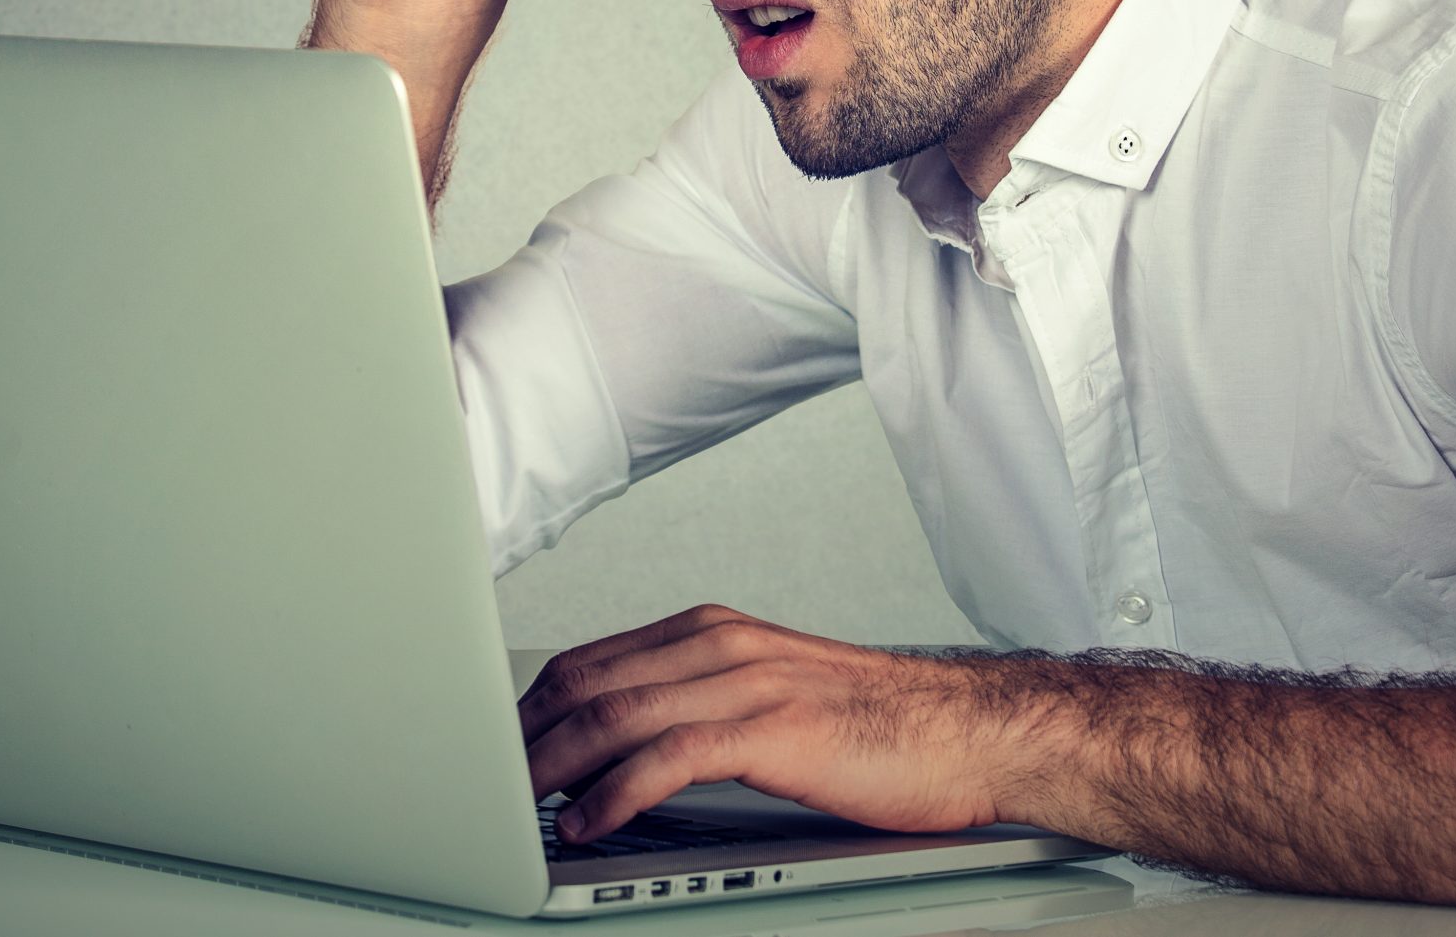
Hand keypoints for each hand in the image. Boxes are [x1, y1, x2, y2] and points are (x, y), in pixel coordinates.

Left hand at [516, 604, 1024, 844]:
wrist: (970, 731)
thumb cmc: (879, 727)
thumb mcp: (773, 698)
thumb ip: (700, 708)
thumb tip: (623, 752)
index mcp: (716, 633)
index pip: (592, 660)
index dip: (530, 708)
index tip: (495, 751)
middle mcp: (723, 645)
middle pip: (588, 682)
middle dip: (523, 738)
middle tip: (484, 788)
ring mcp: (748, 683)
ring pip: (616, 714)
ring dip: (552, 768)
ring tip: (516, 810)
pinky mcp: (775, 730)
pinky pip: (670, 758)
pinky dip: (615, 794)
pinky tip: (589, 823)